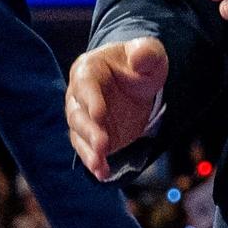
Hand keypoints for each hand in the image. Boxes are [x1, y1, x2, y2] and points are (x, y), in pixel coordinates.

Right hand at [66, 37, 168, 180]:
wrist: (139, 81)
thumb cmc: (142, 63)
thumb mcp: (151, 53)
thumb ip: (146, 52)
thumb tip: (139, 58)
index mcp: (88, 69)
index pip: (85, 85)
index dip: (91, 100)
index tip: (100, 115)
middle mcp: (79, 94)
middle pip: (77, 113)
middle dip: (89, 131)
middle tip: (103, 145)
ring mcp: (84, 117)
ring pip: (79, 135)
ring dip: (88, 150)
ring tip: (99, 164)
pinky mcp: (92, 135)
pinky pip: (88, 150)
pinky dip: (94, 162)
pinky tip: (103, 174)